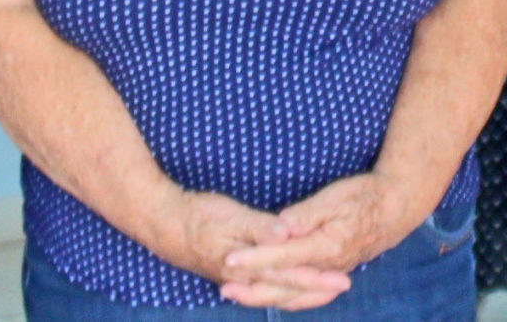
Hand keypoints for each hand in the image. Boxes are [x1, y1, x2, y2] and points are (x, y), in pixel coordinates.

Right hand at [161, 191, 348, 311]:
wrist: (162, 224)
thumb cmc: (197, 215)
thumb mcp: (229, 215)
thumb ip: (259, 227)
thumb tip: (286, 235)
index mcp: (247, 264)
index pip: (289, 276)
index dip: (317, 278)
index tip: (341, 279)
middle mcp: (244, 278)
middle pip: (285, 289)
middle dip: (315, 289)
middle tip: (344, 285)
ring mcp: (237, 278)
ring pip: (274, 291)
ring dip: (300, 291)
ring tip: (325, 289)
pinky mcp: (231, 272)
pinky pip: (263, 287)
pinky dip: (281, 289)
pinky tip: (288, 286)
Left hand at [221, 172, 416, 307]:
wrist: (398, 207)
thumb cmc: (367, 195)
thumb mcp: (337, 196)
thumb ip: (308, 213)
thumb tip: (283, 226)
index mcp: (326, 245)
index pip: (283, 256)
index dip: (255, 258)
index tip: (230, 258)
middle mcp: (327, 265)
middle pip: (284, 283)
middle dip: (252, 286)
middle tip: (223, 287)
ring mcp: (331, 271)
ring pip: (294, 294)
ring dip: (263, 295)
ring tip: (236, 293)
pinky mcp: (333, 271)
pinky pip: (305, 294)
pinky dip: (284, 297)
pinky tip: (269, 295)